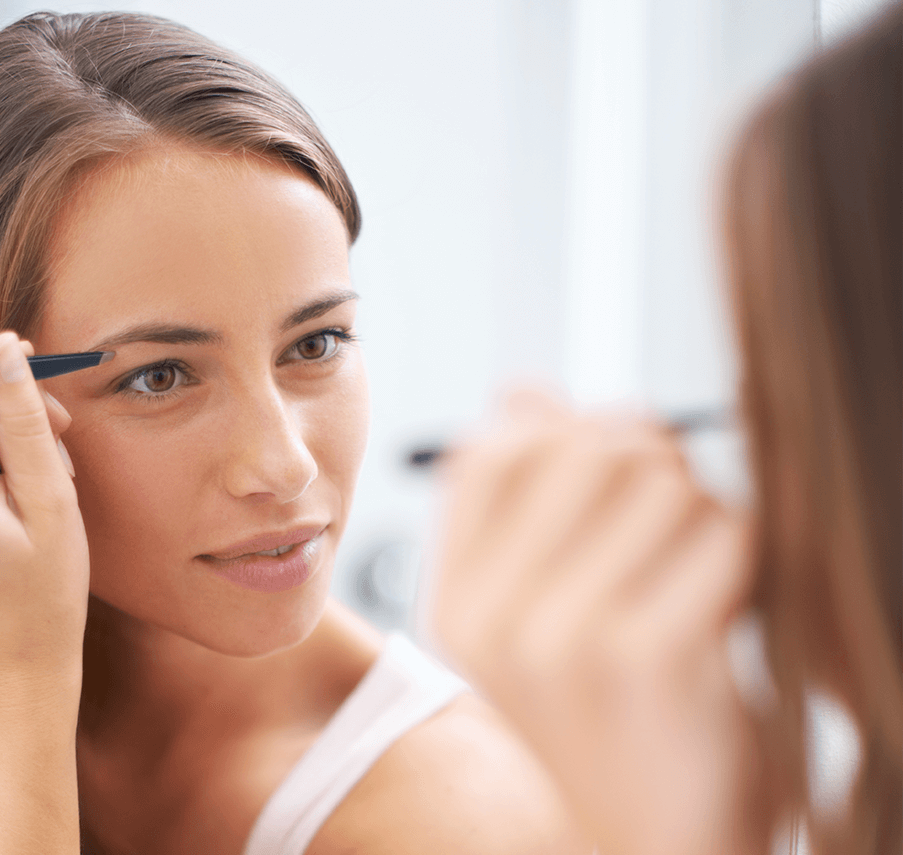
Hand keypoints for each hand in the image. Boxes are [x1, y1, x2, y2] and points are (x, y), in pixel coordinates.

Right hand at [431, 390, 760, 854]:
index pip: (495, 449)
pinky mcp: (648, 656)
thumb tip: (520, 390)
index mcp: (455, 602)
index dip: (570, 443)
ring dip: (706, 521)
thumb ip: (524, 504)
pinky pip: (724, 532)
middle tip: (671, 536)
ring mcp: (562, 637)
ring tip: (694, 586)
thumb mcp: (538, 621)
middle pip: (590, 447)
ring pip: (665, 481)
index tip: (610, 493)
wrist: (646, 849)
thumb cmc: (608, 729)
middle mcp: (493, 616)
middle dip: (653, 472)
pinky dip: (745, 564)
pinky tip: (724, 618)